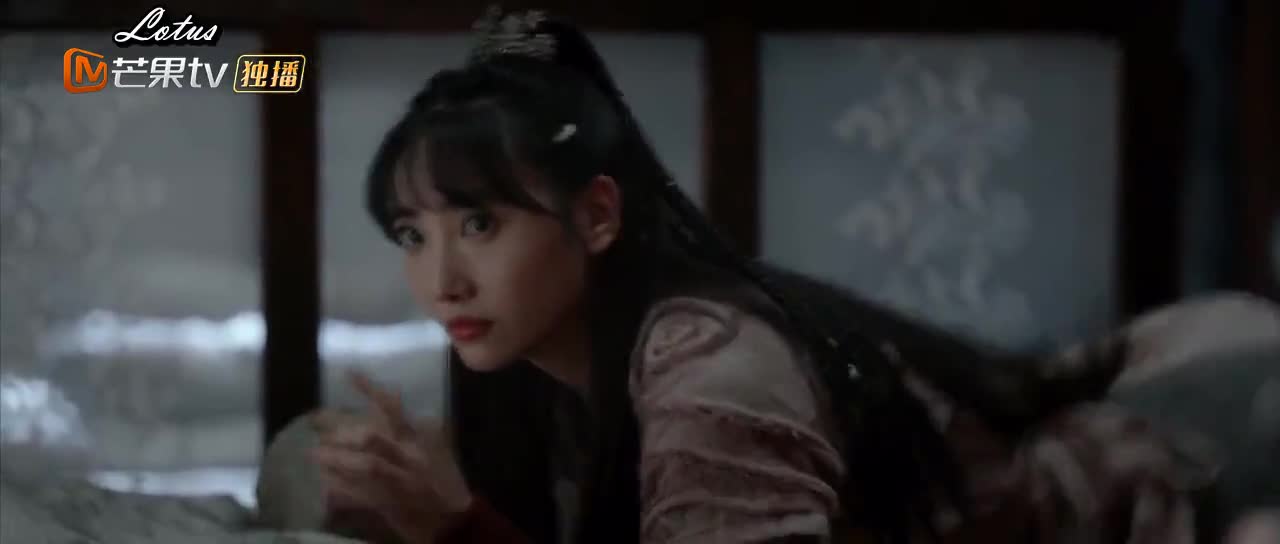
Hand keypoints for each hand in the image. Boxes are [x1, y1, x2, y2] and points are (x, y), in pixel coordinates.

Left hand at [310, 371, 472, 542]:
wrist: (450, 523)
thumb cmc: (445, 482)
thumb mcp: (439, 449)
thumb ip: (417, 426)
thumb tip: (393, 398)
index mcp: (419, 442)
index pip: (394, 411)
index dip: (371, 391)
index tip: (348, 374)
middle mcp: (408, 459)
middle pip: (372, 440)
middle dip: (344, 432)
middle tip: (315, 423)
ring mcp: (397, 483)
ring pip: (363, 467)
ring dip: (336, 459)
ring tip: (313, 452)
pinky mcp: (386, 505)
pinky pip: (358, 494)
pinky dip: (340, 488)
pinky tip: (323, 481)